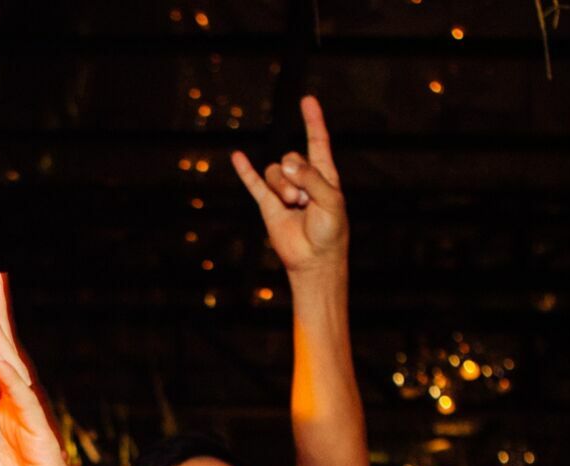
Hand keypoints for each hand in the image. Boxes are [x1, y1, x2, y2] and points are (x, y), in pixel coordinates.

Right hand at [231, 96, 347, 276]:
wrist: (314, 260)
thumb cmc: (330, 232)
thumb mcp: (331, 200)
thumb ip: (312, 177)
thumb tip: (286, 164)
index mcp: (324, 175)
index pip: (317, 142)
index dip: (313, 121)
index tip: (307, 100)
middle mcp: (303, 179)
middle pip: (291, 157)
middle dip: (295, 174)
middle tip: (305, 198)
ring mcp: (285, 191)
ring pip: (274, 172)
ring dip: (282, 186)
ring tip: (294, 204)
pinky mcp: (269, 205)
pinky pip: (254, 183)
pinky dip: (245, 170)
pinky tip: (237, 157)